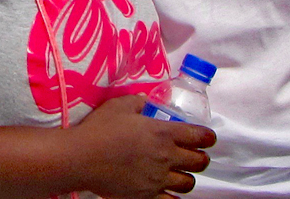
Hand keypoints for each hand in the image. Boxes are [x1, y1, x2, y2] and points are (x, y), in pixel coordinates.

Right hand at [71, 95, 214, 198]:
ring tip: (180, 173)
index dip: (208, 137)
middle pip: (199, 162)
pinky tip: (168, 190)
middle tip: (196, 155)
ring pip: (188, 183)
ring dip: (188, 177)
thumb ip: (138, 102)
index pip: (198, 136)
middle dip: (201, 158)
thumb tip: (146, 100)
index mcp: (163, 133)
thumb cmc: (100, 129)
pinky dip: (174, 196)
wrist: (82, 158)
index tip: (208, 138)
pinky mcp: (147, 196)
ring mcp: (158, 179)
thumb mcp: (119, 106)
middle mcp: (166, 157)